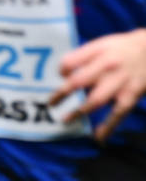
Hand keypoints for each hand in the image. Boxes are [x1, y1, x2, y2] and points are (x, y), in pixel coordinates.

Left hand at [50, 28, 145, 142]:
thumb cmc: (123, 47)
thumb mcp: (103, 43)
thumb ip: (85, 56)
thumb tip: (65, 73)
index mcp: (98, 50)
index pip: (70, 62)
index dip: (61, 71)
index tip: (60, 76)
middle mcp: (107, 66)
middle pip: (79, 81)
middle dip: (62, 93)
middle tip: (51, 103)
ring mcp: (120, 82)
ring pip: (96, 99)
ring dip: (79, 111)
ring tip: (65, 120)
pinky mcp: (131, 95)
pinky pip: (118, 113)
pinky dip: (108, 126)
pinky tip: (98, 137)